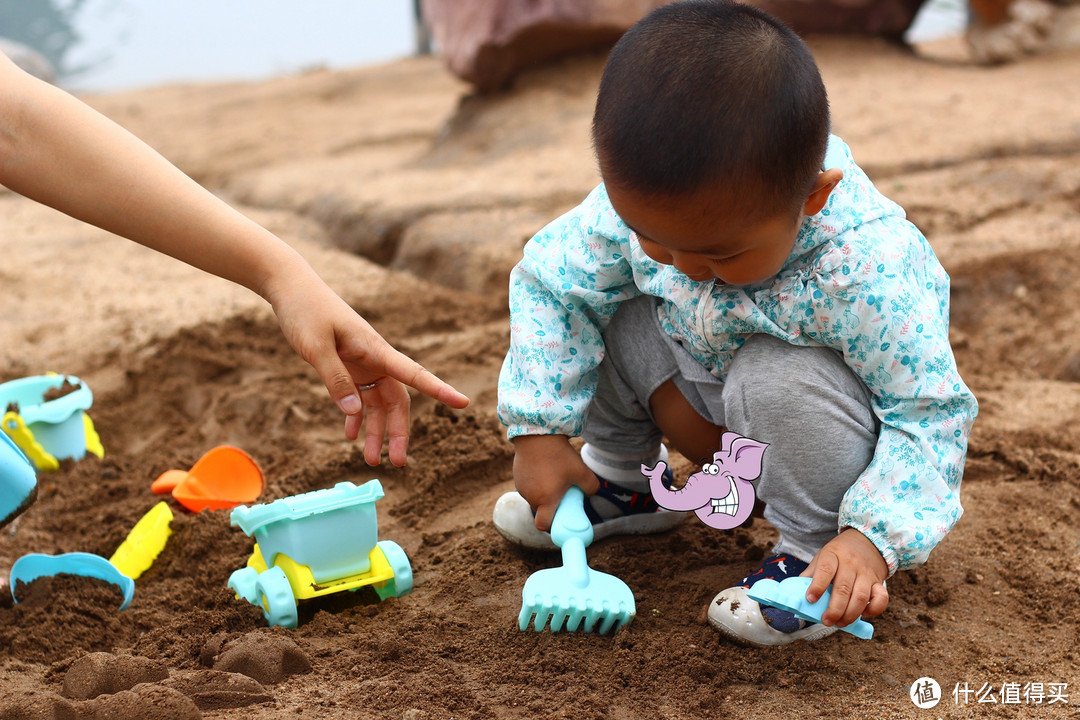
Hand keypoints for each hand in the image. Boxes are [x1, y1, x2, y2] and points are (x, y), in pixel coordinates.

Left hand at [265, 268, 468, 466]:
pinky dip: (355, 417)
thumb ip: (336, 380)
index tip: (463, 403)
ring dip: (375, 431)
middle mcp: (375, 359)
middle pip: (397, 401)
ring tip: (370, 460)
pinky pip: (358, 396)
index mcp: (376, 350)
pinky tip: (350, 435)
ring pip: (377, 404)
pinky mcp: (347, 366)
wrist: (291, 287)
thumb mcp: (316, 348)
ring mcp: (361, 363)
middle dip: (399, 431)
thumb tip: (356, 412)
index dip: (439, 390)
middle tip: (398, 463)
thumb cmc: (306, 311)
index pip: (415, 374)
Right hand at [511, 435, 599, 531]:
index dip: (553, 525)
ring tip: (553, 475)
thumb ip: (591, 487)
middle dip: (552, 505)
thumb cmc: (559, 455)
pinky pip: (528, 486)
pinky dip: (536, 482)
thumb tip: (590, 493)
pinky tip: (544, 467)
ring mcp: (522, 487)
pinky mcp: (517, 476)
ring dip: (543, 492)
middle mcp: (531, 496)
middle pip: (541, 510)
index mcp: (546, 500)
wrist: (537, 434)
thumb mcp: (581, 471)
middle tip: (563, 491)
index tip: (561, 518)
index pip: (544, 525)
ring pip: (535, 497)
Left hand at [801, 528, 888, 627]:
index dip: (817, 585)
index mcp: (832, 555)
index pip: (825, 569)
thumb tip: (795, 595)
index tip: (810, 599)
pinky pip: (881, 598)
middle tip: (826, 621)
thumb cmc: (839, 554)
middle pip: (843, 588)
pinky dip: (874, 610)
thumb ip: (810, 575)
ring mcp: (866, 573)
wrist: (867, 541)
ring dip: (850, 614)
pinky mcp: (879, 581)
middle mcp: (850, 563)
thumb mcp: (822, 557)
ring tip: (840, 623)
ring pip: (861, 596)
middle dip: (835, 609)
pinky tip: (863, 614)